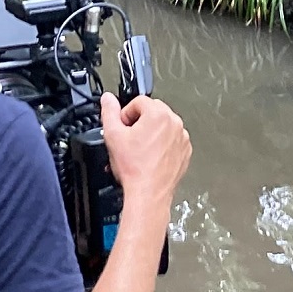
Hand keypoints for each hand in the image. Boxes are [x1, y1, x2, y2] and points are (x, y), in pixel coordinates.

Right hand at [100, 92, 190, 210]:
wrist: (148, 192)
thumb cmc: (134, 168)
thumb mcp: (112, 135)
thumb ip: (108, 111)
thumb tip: (108, 99)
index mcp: (158, 115)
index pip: (138, 101)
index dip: (125, 114)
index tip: (122, 127)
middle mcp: (174, 124)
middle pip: (152, 111)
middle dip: (139, 121)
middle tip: (129, 138)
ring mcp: (182, 138)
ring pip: (162, 126)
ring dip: (151, 132)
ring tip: (139, 149)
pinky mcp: (185, 151)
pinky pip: (171, 140)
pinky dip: (161, 144)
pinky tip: (149, 156)